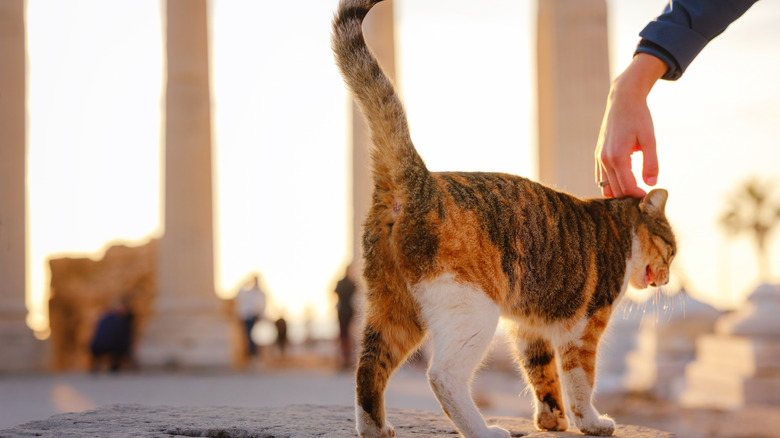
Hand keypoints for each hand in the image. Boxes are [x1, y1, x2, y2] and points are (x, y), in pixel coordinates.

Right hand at [595, 54, 666, 197]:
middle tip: (645, 198)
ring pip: (607, 187)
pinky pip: (602, 178)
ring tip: (635, 192)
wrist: (622, 100)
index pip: (627, 187)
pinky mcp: (598, 155)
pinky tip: (624, 184)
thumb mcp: (650, 140)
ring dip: (620, 192)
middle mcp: (605, 160)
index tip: (651, 197)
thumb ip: (651, 163)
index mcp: (617, 157)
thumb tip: (652, 183)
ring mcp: (599, 158)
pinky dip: (611, 185)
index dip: (639, 195)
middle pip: (616, 190)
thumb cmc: (639, 118)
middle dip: (630, 197)